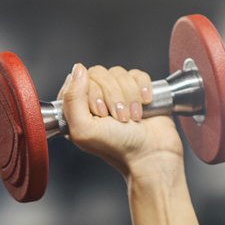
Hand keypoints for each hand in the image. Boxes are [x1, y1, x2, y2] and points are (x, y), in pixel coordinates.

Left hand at [57, 62, 181, 176]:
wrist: (152, 155)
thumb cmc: (119, 148)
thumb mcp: (83, 130)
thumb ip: (71, 99)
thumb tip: (78, 69)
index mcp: (78, 110)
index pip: (76, 80)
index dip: (91, 93)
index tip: (100, 113)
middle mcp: (96, 100)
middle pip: (98, 73)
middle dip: (112, 96)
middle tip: (119, 118)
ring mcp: (118, 95)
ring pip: (118, 73)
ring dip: (129, 96)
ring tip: (133, 117)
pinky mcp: (138, 91)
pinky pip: (137, 75)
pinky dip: (143, 88)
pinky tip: (145, 104)